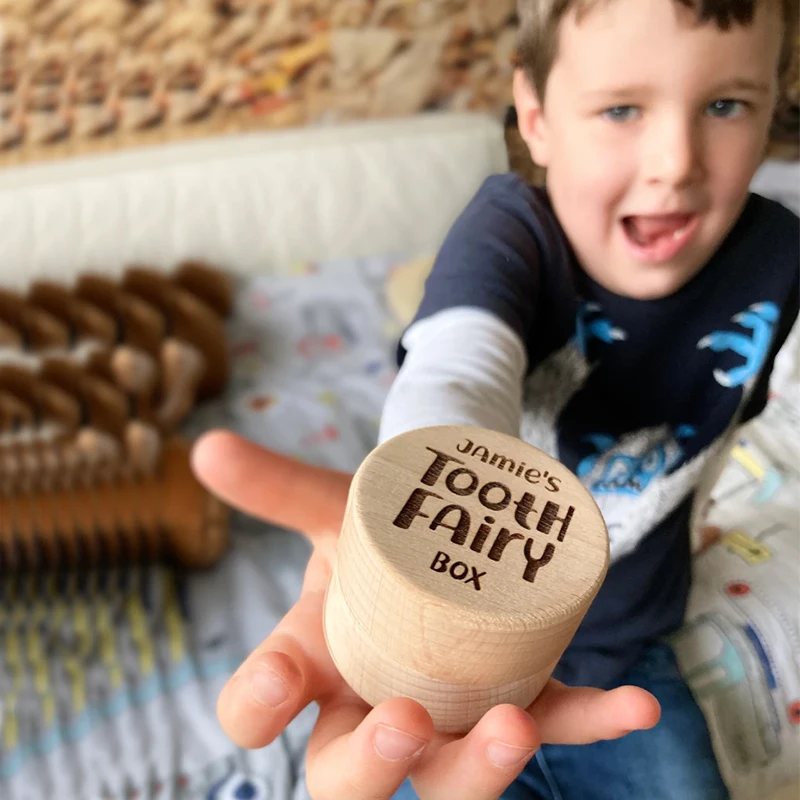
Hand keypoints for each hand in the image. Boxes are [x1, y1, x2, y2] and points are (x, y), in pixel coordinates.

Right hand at [192, 431, 660, 799]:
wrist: (438, 532)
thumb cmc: (375, 534)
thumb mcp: (332, 507)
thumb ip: (275, 483)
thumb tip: (205, 445)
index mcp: (312, 660)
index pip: (261, 707)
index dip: (258, 707)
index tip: (277, 682)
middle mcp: (372, 706)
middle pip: (350, 775)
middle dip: (370, 767)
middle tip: (402, 722)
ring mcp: (449, 713)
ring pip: (453, 775)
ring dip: (482, 767)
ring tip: (514, 724)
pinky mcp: (518, 697)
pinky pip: (557, 719)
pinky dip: (592, 717)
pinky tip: (633, 702)